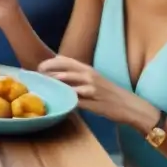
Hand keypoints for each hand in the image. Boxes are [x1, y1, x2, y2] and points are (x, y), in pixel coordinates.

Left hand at [37, 56, 154, 129]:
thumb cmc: (110, 93)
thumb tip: (60, 70)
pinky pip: (77, 99)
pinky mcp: (94, 102)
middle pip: (64, 69)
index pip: (65, 60)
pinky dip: (67, 98)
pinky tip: (59, 100)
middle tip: (37, 76)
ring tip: (44, 85)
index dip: (50, 62)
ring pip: (69, 83)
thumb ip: (79, 75)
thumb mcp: (95, 79)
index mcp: (88, 69)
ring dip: (55, 83)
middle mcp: (89, 76)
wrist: (130, 106)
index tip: (39, 67)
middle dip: (48, 71)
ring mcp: (92, 88)